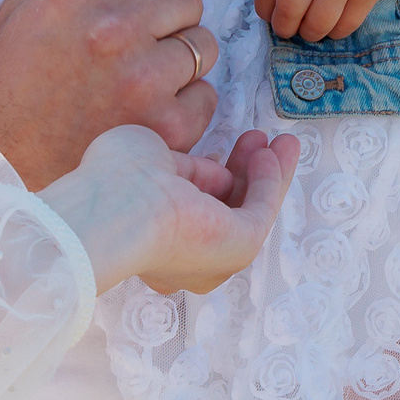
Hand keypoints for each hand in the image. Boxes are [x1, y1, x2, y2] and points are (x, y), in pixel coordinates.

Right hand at [0, 0, 218, 187]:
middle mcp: (113, 28)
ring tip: (142, 76)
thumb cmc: (17, 78)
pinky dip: (186, 104)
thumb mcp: (32, 1)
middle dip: (170, 15)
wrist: (8, 164)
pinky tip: (149, 110)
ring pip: (203, 44)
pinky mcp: (164, 126)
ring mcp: (142, 79)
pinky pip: (206, 95)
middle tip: (138, 41)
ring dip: (181, 58)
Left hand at [37, 125, 301, 295]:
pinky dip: (270, 181)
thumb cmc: (115, 180)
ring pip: (250, 212)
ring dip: (270, 175)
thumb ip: (179, 167)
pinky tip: (269, 152)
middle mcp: (186, 259)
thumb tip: (210, 172)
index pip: (192, 208)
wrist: (117, 207)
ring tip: (284, 140)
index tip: (224, 149)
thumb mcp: (147, 158)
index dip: (214, 176)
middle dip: (248, 174)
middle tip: (262, 142)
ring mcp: (214, 258)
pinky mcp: (239, 249)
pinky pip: (260, 211)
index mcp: (155, 242)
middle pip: (228, 211)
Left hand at [246, 0, 393, 40]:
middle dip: (282, 27)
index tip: (267, 14)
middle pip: (288, 9)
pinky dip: (336, 32)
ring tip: (309, 31)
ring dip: (309, 33)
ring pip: (316, 22)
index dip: (262, 6)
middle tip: (286, 29)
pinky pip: (347, 23)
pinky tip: (333, 27)